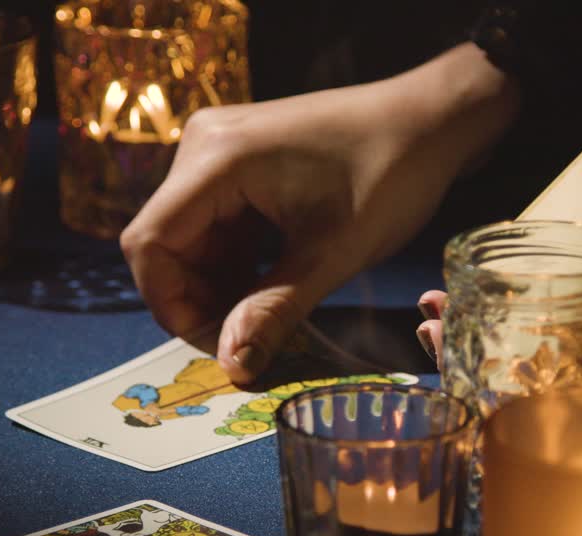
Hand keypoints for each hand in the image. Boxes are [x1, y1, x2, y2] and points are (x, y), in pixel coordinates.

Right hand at [122, 44, 517, 382]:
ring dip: (219, 287)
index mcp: (217, 159)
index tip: (212, 345)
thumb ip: (274, 311)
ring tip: (265, 322)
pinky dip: (237, 265)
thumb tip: (232, 367)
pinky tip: (272, 293)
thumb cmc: (391, 176)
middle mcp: (205, 146)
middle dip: (198, 300)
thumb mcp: (333, 254)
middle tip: (244, 343)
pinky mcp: (241, 163)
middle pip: (167, 243)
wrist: (432, 122)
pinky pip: (218, 225)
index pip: (149, 243)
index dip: (170, 303)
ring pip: (192, 239)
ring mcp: (222, 152)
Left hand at [419, 153, 581, 415]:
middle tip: (425, 327)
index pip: (552, 396)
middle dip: (477, 367)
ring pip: (566, 403)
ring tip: (452, 331)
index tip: (433, 333)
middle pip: (545, 406)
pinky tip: (523, 339)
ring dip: (508, 365)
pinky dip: (552, 367)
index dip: (482, 369)